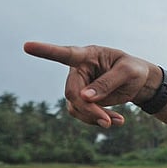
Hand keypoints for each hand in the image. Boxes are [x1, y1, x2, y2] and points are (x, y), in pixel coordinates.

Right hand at [23, 42, 157, 128]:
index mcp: (88, 55)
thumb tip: (85, 97)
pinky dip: (98, 120)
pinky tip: (117, 121)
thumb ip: (108, 82)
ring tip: (117, 121)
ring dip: (93, 117)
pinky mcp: (83, 100)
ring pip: (75, 106)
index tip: (27, 46)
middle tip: (106, 122)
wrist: (139, 81)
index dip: (46, 51)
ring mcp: (79, 86)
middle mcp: (78, 70)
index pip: (65, 53)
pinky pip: (83, 114)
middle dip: (87, 109)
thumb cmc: (134, 70)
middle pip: (72, 92)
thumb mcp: (128, 72)